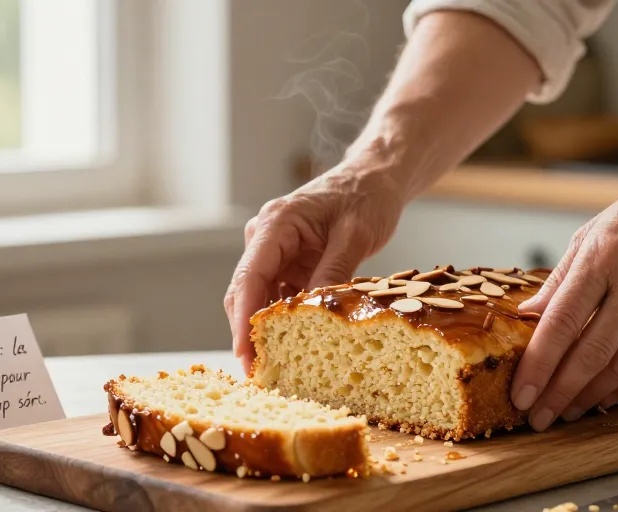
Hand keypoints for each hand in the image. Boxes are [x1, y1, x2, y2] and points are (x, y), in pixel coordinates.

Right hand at [224, 164, 404, 373]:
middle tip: (260, 376)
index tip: (246, 355)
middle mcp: (266, 237)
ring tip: (278, 369)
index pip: (249, 278)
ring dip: (268, 331)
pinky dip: (285, 321)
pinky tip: (296, 347)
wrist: (375, 179)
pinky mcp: (288, 264)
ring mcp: (275, 251)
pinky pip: (279, 297)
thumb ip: (332, 273)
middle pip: (246, 293)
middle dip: (250, 335)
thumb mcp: (355, 235)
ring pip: (260, 299)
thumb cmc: (366, 197)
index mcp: (276, 224)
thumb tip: (313, 316)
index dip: (243, 321)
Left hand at [510, 166, 617, 430]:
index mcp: (602, 258)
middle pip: (590, 353)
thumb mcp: (592, 233)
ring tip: (564, 412)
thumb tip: (529, 315)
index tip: (520, 393)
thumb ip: (560, 279)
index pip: (562, 322)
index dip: (538, 364)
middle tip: (537, 417)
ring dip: (588, 396)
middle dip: (558, 392)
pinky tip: (602, 398)